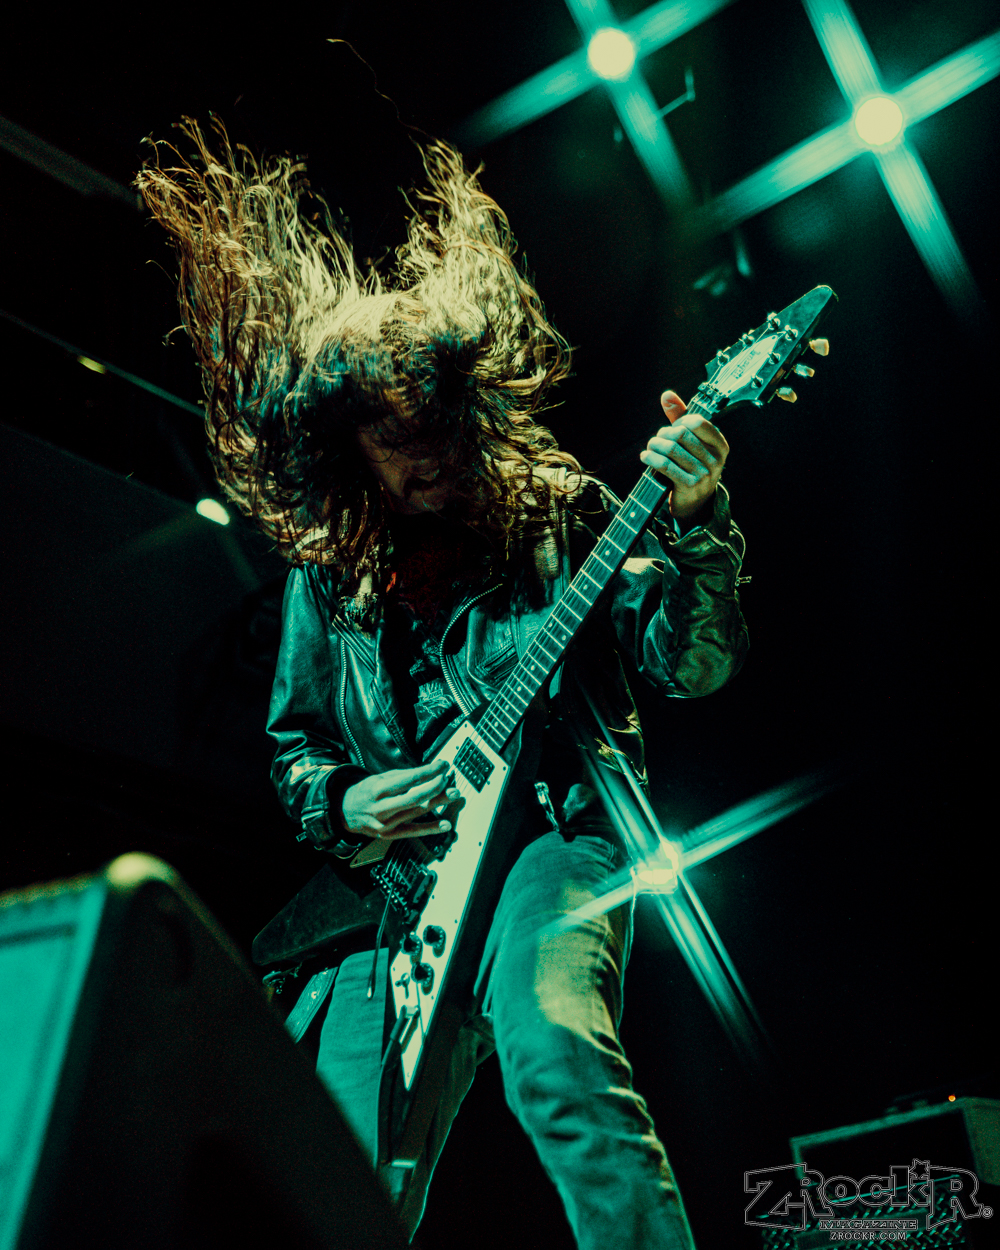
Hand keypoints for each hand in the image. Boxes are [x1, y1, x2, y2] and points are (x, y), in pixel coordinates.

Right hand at [341, 759, 463, 840]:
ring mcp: (386, 823)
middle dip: (435, 788)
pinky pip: (413, 831)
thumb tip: (427, 771)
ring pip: (417, 812)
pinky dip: (431, 828)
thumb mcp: (379, 778)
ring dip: (438, 803)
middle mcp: (382, 807)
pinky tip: (445, 824)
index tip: (442, 766)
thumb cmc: (364, 792)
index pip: (409, 779)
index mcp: (378, 789)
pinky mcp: (389, 835)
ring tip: (453, 795)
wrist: (344, 812)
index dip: (429, 771)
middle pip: (415, 797)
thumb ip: (402, 776)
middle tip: (449, 780)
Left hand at [640, 390, 728, 521]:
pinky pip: (665, 465)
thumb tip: (667, 395)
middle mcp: (716, 459)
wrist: (694, 503)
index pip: (697, 422)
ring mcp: (704, 473)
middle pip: (681, 434)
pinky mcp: (690, 485)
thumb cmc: (691, 466)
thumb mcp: (692, 443)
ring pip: (671, 449)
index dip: (679, 422)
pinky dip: (651, 459)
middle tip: (656, 440)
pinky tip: (645, 457)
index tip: (672, 429)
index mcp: (720, 445)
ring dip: (654, 445)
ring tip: (649, 447)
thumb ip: (680, 417)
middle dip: (663, 434)